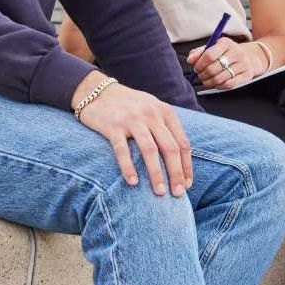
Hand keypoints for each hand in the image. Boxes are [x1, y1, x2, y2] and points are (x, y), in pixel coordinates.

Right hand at [75, 75, 193, 195]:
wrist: (96, 90)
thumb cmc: (128, 105)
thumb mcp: (153, 109)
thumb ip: (166, 128)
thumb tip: (181, 158)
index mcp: (165, 112)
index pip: (183, 143)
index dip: (187, 166)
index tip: (188, 184)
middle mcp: (152, 115)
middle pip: (170, 148)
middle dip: (176, 173)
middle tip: (177, 194)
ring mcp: (132, 120)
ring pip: (150, 150)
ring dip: (157, 173)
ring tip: (159, 192)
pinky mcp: (113, 126)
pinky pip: (122, 150)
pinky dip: (128, 167)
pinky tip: (133, 182)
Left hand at [187, 37, 258, 89]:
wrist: (250, 56)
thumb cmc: (227, 52)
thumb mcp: (214, 47)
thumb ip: (199, 53)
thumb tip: (190, 60)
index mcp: (226, 43)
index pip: (209, 55)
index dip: (199, 64)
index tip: (196, 67)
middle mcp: (236, 53)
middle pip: (213, 68)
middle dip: (203, 74)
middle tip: (200, 75)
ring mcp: (243, 64)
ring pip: (220, 78)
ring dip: (209, 82)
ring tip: (206, 80)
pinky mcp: (246, 75)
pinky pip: (228, 84)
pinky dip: (218, 86)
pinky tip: (215, 83)